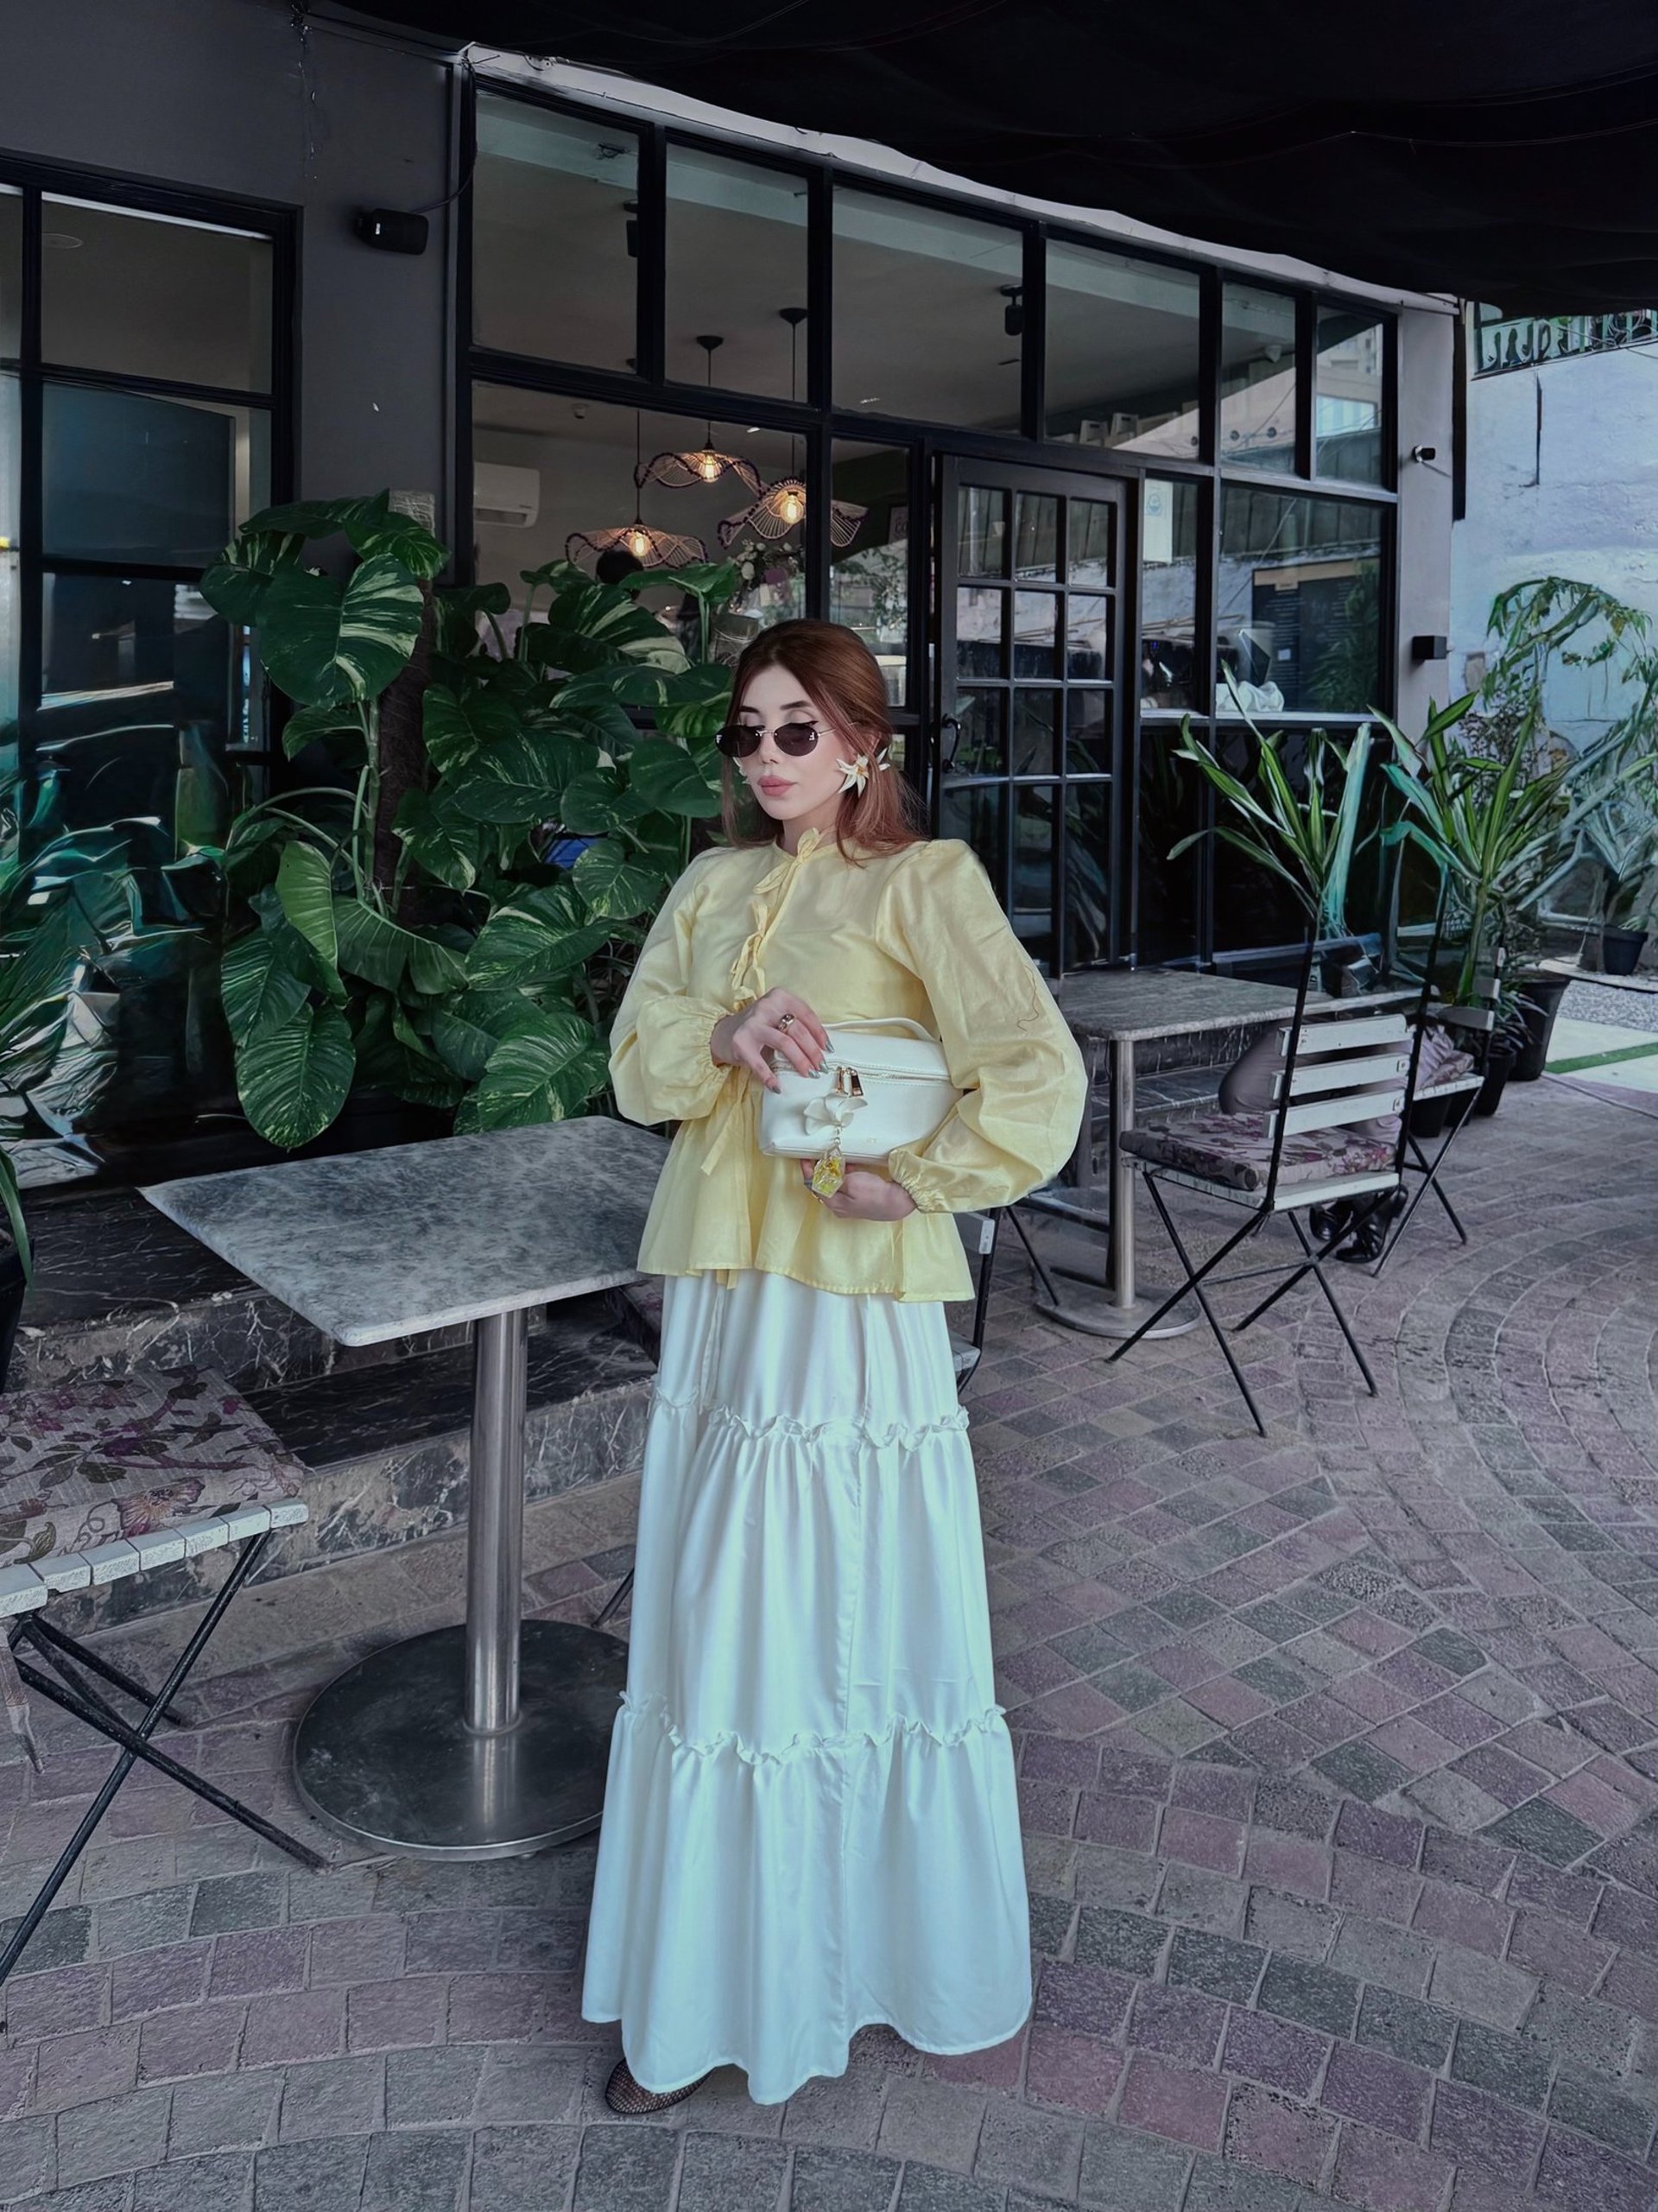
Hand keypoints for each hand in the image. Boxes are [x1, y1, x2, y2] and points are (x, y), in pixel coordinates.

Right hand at [711, 990, 828, 1089]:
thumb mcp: (777, 1017)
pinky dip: (770, 1077)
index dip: (819, 1033)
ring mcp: (752, 1025)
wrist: (724, 1033)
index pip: (806, 1014)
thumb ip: (796, 1024)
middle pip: (798, 1031)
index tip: (828, 1049)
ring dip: (800, 1061)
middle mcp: (765, 1007)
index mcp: (778, 998)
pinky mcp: (740, 1043)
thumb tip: (822, 1047)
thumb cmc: (758, 1026)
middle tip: (821, 1067)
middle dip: (813, 1051)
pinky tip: (778, 1087)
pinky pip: (760, 1064)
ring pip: (785, 1043)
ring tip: (808, 1073)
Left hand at [800, 1161, 916, 1220]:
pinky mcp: (859, 1200)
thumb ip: (833, 1180)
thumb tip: (822, 1176)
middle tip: (819, 1157)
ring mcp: (849, 1204)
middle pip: (823, 1186)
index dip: (808, 1171)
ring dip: (833, 1171)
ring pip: (834, 1185)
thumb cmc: (875, 1194)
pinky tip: (849, 1166)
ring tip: (833, 1159)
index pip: (814, 1186)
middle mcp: (839, 1206)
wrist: (897, 1202)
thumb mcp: (850, 1183)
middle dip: (820, 1170)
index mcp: (834, 1203)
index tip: (805, 1159)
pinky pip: (845, 1186)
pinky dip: (844, 1175)